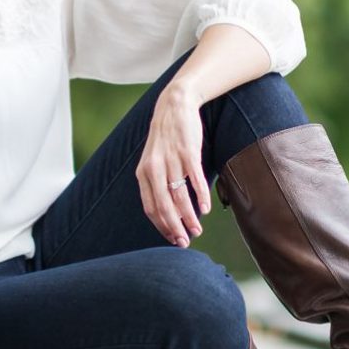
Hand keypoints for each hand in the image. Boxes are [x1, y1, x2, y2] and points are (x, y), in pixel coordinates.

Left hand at [136, 83, 209, 246]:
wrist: (174, 106)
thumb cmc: (166, 139)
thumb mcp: (153, 160)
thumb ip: (156, 182)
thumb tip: (166, 210)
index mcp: (143, 173)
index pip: (150, 207)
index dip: (161, 226)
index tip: (172, 239)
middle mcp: (154, 168)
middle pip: (163, 205)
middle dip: (174, 227)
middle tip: (184, 242)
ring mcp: (171, 160)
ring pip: (179, 196)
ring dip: (189, 216)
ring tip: (197, 229)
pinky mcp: (188, 152)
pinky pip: (194, 179)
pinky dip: (200, 196)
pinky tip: (205, 209)